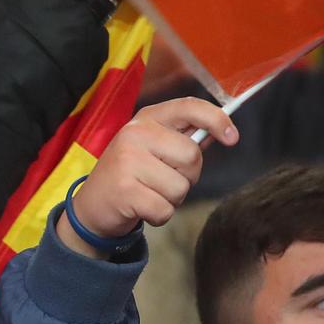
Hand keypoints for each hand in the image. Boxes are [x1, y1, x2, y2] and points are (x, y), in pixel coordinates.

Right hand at [62, 97, 237, 253]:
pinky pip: (165, 209)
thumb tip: (221, 131)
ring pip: (180, 187)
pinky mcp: (125, 190)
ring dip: (171, 199)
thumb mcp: (152, 148)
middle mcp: (134, 135)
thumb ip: (184, 139)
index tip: (232, 137)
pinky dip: (159, 215)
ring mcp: (127, 162)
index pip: (189, 107)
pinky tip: (140, 207)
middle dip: (187, 175)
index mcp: (145, 120)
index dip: (217, 119)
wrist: (91, 206)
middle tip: (162, 179)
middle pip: (192, 156)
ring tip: (148, 193)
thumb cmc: (130, 175)